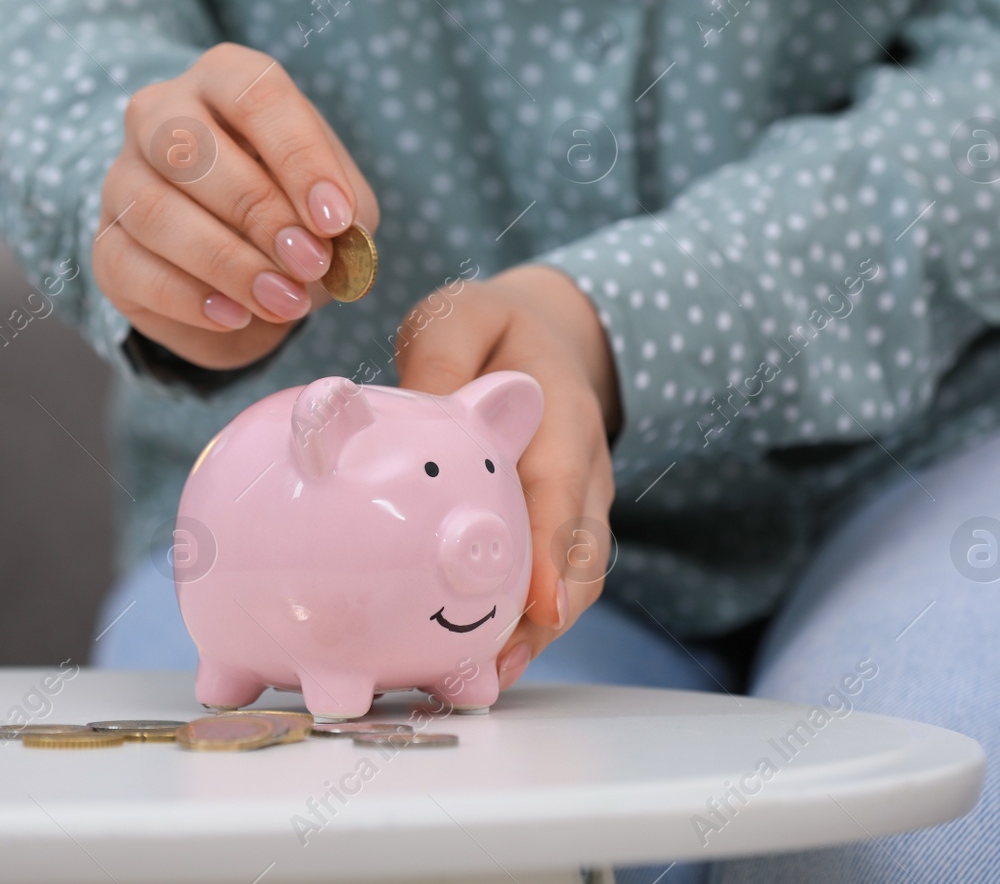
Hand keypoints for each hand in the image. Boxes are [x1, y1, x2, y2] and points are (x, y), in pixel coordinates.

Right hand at [92, 43, 378, 369]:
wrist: (250, 281)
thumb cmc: (296, 219)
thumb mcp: (338, 208)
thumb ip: (341, 213)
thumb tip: (329, 234)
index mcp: (225, 80)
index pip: (255, 96)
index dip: (297, 157)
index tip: (334, 219)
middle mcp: (160, 113)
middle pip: (188, 145)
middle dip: (257, 211)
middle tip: (309, 264)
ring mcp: (123, 178)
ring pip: (154, 210)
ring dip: (226, 262)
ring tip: (282, 300)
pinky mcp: (106, 244)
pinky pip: (131, 266)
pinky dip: (189, 297)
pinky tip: (235, 314)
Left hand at [394, 264, 621, 688]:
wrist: (539, 340)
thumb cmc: (491, 332)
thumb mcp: (462, 318)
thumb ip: (443, 358)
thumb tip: (418, 410)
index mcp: (563, 419)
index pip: (562, 493)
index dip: (555, 553)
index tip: (542, 605)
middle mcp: (581, 472)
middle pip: (578, 558)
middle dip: (545, 619)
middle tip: (495, 668)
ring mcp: (575, 508)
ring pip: (568, 583)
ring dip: (532, 635)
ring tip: (481, 680)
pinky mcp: (553, 532)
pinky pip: (545, 583)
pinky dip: (519, 623)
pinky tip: (473, 659)